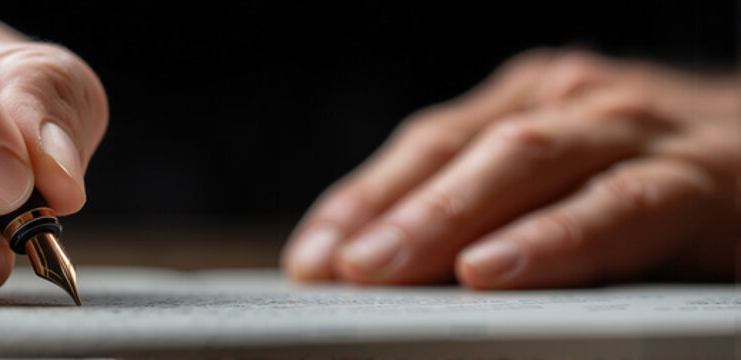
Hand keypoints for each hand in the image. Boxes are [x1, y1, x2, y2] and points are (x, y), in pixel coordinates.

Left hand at [283, 49, 738, 288]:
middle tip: (329, 271)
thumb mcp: (574, 181)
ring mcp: (640, 130)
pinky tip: (495, 269)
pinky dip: (553, 239)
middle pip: (462, 150)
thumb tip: (389, 272)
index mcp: (535, 101)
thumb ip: (498, 209)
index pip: (428, 145)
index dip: (362, 199)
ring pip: (526, 164)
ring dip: (445, 219)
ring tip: (383, 270)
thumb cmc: (674, 183)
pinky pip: (620, 206)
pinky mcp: (703, 179)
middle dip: (387, 212)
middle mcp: (579, 100)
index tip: (308, 259)